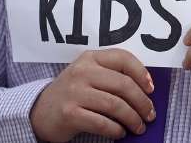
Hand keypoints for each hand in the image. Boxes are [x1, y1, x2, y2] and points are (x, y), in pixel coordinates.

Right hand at [30, 49, 154, 140]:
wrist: (40, 112)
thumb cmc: (72, 94)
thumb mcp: (88, 76)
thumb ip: (110, 75)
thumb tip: (145, 89)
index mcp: (89, 58)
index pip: (122, 58)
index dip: (142, 73)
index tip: (151, 89)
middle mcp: (81, 72)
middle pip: (123, 84)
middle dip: (142, 102)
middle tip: (150, 114)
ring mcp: (74, 92)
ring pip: (115, 105)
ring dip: (133, 118)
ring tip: (139, 126)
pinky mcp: (70, 113)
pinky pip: (102, 123)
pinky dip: (116, 130)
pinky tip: (120, 132)